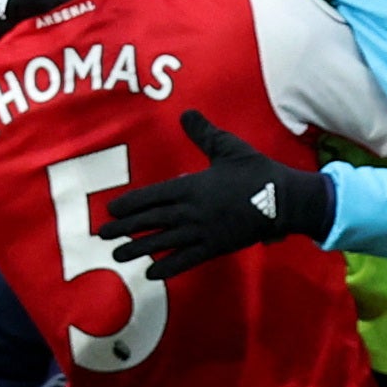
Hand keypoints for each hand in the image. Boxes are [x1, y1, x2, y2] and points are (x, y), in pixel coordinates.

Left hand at [101, 111, 331, 276]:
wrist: (284, 201)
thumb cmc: (256, 172)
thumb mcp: (228, 147)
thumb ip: (203, 133)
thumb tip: (186, 112)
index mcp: (191, 186)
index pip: (152, 197)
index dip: (129, 204)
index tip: (110, 210)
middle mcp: (191, 211)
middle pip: (151, 221)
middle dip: (124, 228)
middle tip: (101, 236)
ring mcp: (202, 232)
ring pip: (163, 242)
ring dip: (138, 249)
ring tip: (117, 257)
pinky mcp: (215, 248)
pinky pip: (185, 260)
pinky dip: (167, 267)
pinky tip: (151, 273)